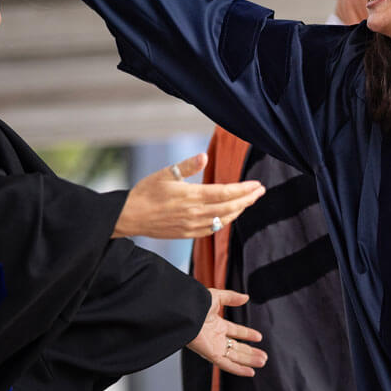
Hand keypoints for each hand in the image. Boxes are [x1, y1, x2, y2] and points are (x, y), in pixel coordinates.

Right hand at [112, 153, 263, 238]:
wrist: (130, 216)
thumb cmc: (146, 191)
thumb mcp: (166, 173)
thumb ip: (187, 166)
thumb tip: (205, 156)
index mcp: (191, 196)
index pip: (226, 193)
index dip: (244, 189)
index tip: (258, 185)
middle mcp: (195, 213)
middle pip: (230, 207)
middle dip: (248, 199)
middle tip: (261, 191)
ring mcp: (192, 226)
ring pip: (224, 219)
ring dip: (239, 210)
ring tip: (249, 201)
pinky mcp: (188, 234)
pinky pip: (213, 229)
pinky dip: (225, 221)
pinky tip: (230, 214)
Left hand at [187, 289, 265, 376]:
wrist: (184, 312)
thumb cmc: (196, 304)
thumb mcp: (216, 297)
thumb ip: (231, 297)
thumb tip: (246, 297)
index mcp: (216, 324)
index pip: (235, 331)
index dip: (247, 334)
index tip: (259, 337)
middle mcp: (216, 337)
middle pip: (237, 347)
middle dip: (250, 353)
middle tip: (264, 357)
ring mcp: (213, 346)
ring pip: (234, 357)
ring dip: (249, 361)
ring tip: (263, 362)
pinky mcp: (210, 354)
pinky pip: (226, 364)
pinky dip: (238, 369)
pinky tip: (250, 372)